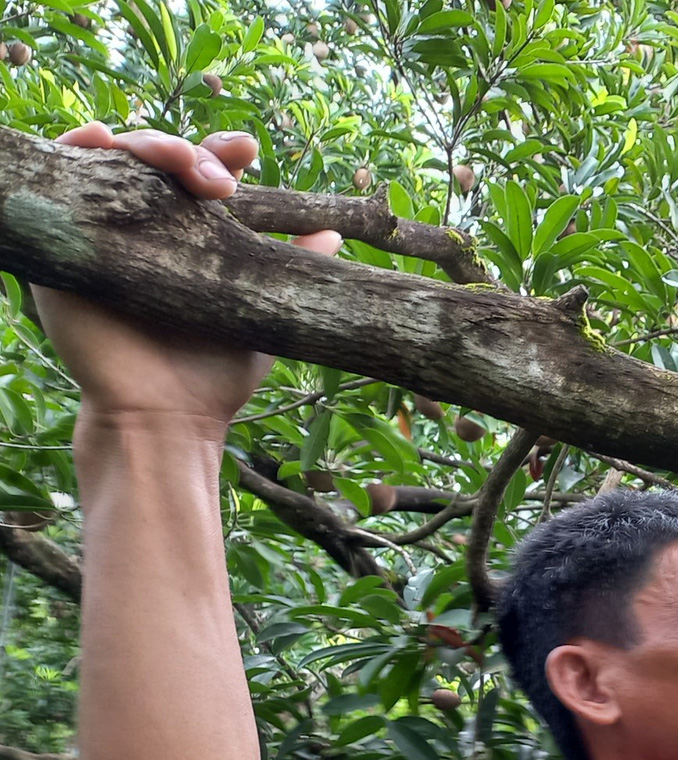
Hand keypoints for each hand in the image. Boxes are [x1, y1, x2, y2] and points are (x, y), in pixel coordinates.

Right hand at [30, 122, 342, 431]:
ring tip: (174, 159)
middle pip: (159, 163)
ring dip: (143, 144)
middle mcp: (146, 228)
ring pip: (112, 163)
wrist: (166, 419)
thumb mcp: (264, 314)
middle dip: (189, 152)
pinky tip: (98, 138)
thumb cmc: (216, 375)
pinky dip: (74, 151)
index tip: (247, 149)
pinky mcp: (63, 248)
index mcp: (193, 238)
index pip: (202, 178)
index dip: (221, 155)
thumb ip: (295, 271)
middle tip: (219, 180)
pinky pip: (58, 184)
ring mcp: (102, 233)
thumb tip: (334, 233)